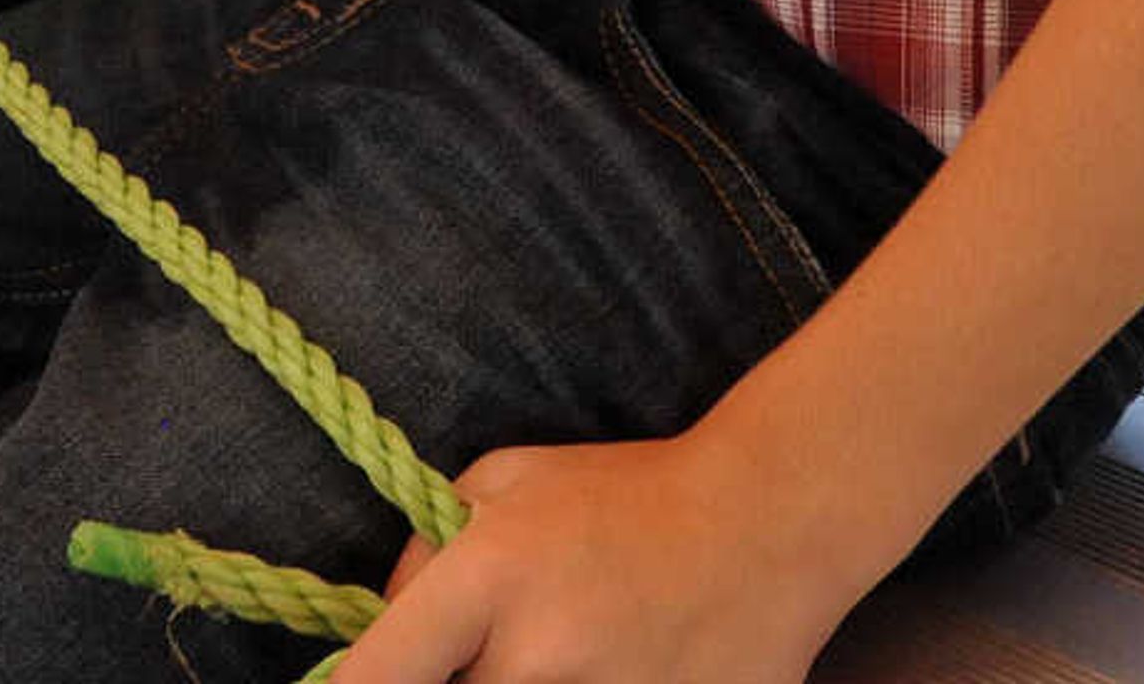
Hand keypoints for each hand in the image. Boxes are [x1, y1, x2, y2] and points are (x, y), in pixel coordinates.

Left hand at [333, 433, 862, 683]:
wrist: (770, 522)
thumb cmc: (625, 495)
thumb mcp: (505, 479)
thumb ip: (425, 559)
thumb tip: (380, 634)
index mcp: (487, 580)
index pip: (374, 678)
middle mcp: (534, 657)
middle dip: (463, 673)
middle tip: (510, 642)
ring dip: (522, 683)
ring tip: (576, 641)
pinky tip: (616, 661)